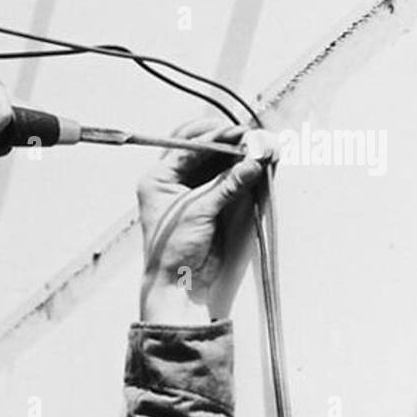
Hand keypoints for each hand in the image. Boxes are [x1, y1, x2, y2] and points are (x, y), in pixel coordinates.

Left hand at [136, 118, 275, 325]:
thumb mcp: (200, 212)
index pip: (189, 146)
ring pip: (214, 160)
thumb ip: (228, 184)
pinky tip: (255, 163)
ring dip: (235, 153)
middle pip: (200, 147)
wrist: (178, 281)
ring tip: (259, 147)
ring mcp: (189, 188)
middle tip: (251, 138)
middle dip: (227, 141)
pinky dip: (239, 169)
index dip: (218, 138)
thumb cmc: (174, 249)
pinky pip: (224, 176)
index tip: (243, 134)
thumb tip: (254, 161)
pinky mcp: (206, 200)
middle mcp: (171, 179)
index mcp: (158, 177)